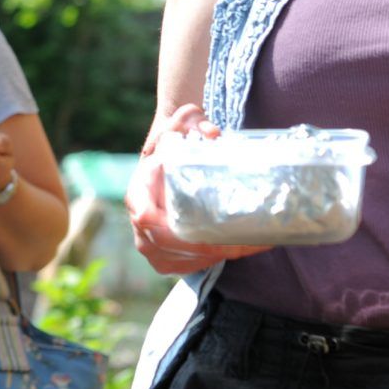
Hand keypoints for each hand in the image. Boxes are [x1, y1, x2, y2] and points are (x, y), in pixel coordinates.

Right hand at [126, 104, 269, 274]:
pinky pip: (187, 267)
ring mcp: (148, 243)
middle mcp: (139, 221)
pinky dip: (214, 261)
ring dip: (216, 256)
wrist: (168, 160)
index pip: (144, 216)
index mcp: (138, 191)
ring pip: (182, 260)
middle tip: (245, 240)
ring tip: (250, 244)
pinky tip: (238, 249)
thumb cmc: (177, 142)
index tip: (205, 231)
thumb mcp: (184, 124)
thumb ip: (194, 120)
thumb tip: (212, 133)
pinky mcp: (163, 257)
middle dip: (209, 247)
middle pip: (170, 245)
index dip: (169, 228)